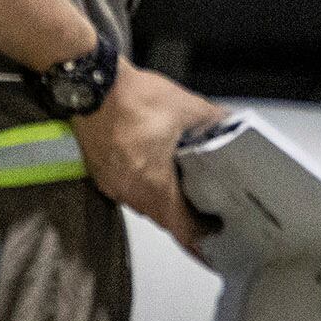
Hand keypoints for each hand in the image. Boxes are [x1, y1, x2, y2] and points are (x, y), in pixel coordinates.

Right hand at [75, 65, 224, 252]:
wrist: (89, 84)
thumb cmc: (130, 97)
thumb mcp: (186, 106)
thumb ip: (214, 121)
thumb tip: (232, 125)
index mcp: (153, 185)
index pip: (181, 228)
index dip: (201, 236)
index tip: (214, 234)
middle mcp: (129, 191)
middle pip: (163, 218)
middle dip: (184, 217)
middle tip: (204, 212)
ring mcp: (111, 183)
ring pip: (143, 204)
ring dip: (162, 200)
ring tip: (182, 190)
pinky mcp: (99, 171)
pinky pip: (126, 188)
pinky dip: (142, 185)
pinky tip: (153, 169)